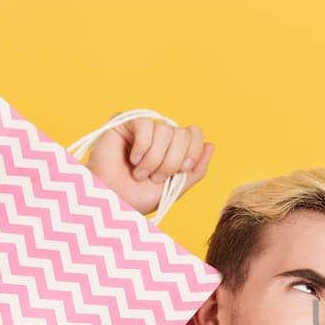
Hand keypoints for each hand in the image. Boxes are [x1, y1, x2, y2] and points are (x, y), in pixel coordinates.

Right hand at [85, 116, 214, 214]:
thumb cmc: (139, 197)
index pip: (195, 134)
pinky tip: (132, 159)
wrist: (113, 201)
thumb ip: (196, 170)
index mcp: (174, 147)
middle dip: (171, 162)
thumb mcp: (176, 187)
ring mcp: (143, 128)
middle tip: (154, 177)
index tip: (180, 171)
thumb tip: (211, 145)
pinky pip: (145, 125)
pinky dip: (142, 148)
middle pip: (182, 134)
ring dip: (154, 159)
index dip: (192, 153)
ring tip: (140, 173)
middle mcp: (160, 134)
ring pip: (164, 131)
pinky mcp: (124, 122)